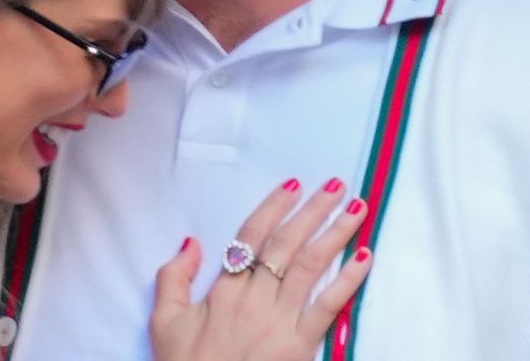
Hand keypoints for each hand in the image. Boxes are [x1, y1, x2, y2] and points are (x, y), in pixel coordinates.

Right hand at [151, 179, 370, 360]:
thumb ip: (172, 278)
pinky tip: (365, 257)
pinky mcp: (300, 346)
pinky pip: (328, 306)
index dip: (274, 207)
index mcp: (224, 291)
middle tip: (337, 186)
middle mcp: (255, 300)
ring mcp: (280, 322)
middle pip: (288, 244)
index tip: (293, 185)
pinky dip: (348, 280)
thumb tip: (191, 242)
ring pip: (311, 266)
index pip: (252, 237)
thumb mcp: (164, 322)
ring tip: (358, 208)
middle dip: (314, 211)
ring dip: (337, 233)